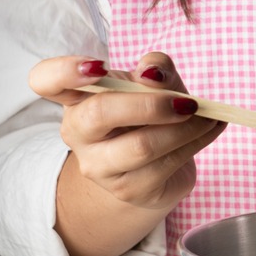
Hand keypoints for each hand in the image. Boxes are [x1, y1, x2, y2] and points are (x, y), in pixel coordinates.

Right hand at [30, 52, 224, 209]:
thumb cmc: (148, 115)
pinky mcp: (130, 189)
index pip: (46, 80)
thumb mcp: (153, 83)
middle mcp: (78, 132)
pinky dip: (198, 141)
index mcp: (77, 97)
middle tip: (187, 101)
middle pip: (98, 114)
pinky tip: (209, 129)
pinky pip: (167, 163)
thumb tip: (153, 75)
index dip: (65, 71)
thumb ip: (155, 69)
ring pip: (142, 145)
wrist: (153, 167)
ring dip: (186, 127)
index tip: (99, 66)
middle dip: (150, 104)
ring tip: (208, 116)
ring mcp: (100, 166)